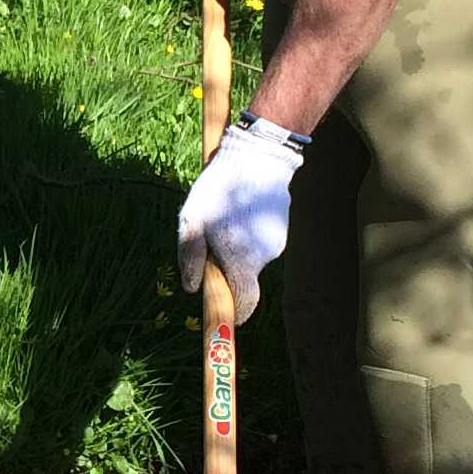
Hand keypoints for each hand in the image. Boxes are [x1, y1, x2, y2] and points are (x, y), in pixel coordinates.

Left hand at [177, 116, 305, 324]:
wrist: (258, 156)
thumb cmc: (220, 191)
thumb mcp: (193, 223)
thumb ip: (191, 259)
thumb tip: (192, 288)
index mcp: (243, 261)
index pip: (245, 303)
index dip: (235, 314)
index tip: (226, 318)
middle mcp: (266, 256)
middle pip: (245, 276)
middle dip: (228, 268)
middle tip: (210, 243)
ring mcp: (277, 239)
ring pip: (252, 254)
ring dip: (237, 245)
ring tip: (224, 215)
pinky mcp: (281, 223)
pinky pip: (260, 237)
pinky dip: (248, 231)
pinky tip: (239, 207)